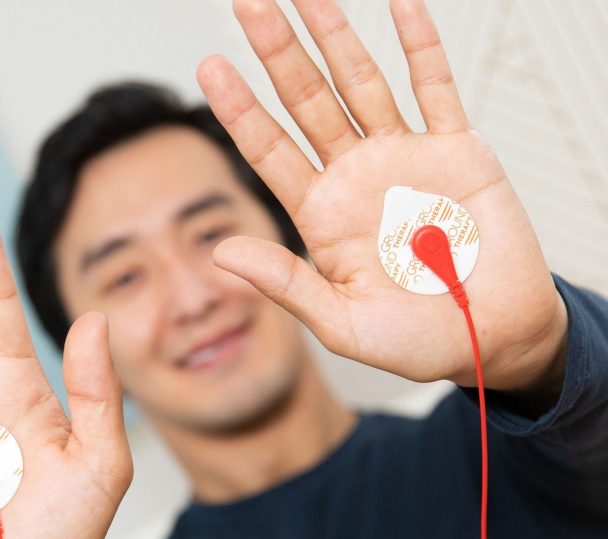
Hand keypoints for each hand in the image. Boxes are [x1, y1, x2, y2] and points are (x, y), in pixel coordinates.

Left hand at [197, 0, 567, 390]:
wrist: (492, 337)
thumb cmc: (419, 341)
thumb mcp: (343, 324)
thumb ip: (286, 283)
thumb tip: (222, 252)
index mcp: (323, 218)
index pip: (271, 153)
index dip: (241, 112)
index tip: (209, 71)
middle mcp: (356, 179)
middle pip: (307, 104)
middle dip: (278, 55)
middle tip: (248, 6)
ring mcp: (405, 158)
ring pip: (361, 83)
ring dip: (334, 37)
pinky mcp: (457, 150)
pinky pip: (436, 87)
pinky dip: (421, 45)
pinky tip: (398, 7)